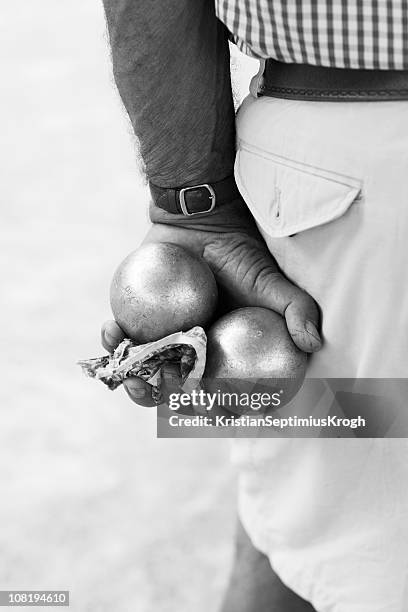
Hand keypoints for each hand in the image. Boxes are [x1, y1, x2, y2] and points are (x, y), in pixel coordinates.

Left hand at [101, 197, 321, 405]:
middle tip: (175, 394)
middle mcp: (191, 359)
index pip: (225, 398)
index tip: (221, 407)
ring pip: (145, 376)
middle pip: (179, 396)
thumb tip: (314, 344)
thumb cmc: (240, 257)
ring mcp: (162, 344)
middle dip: (174, 406)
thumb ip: (297, 310)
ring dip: (135, 386)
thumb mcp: (273, 282)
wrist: (204, 223)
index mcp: (224, 363)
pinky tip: (112, 332)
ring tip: (133, 380)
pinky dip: (113, 339)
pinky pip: (122, 339)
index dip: (223, 412)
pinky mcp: (136, 324)